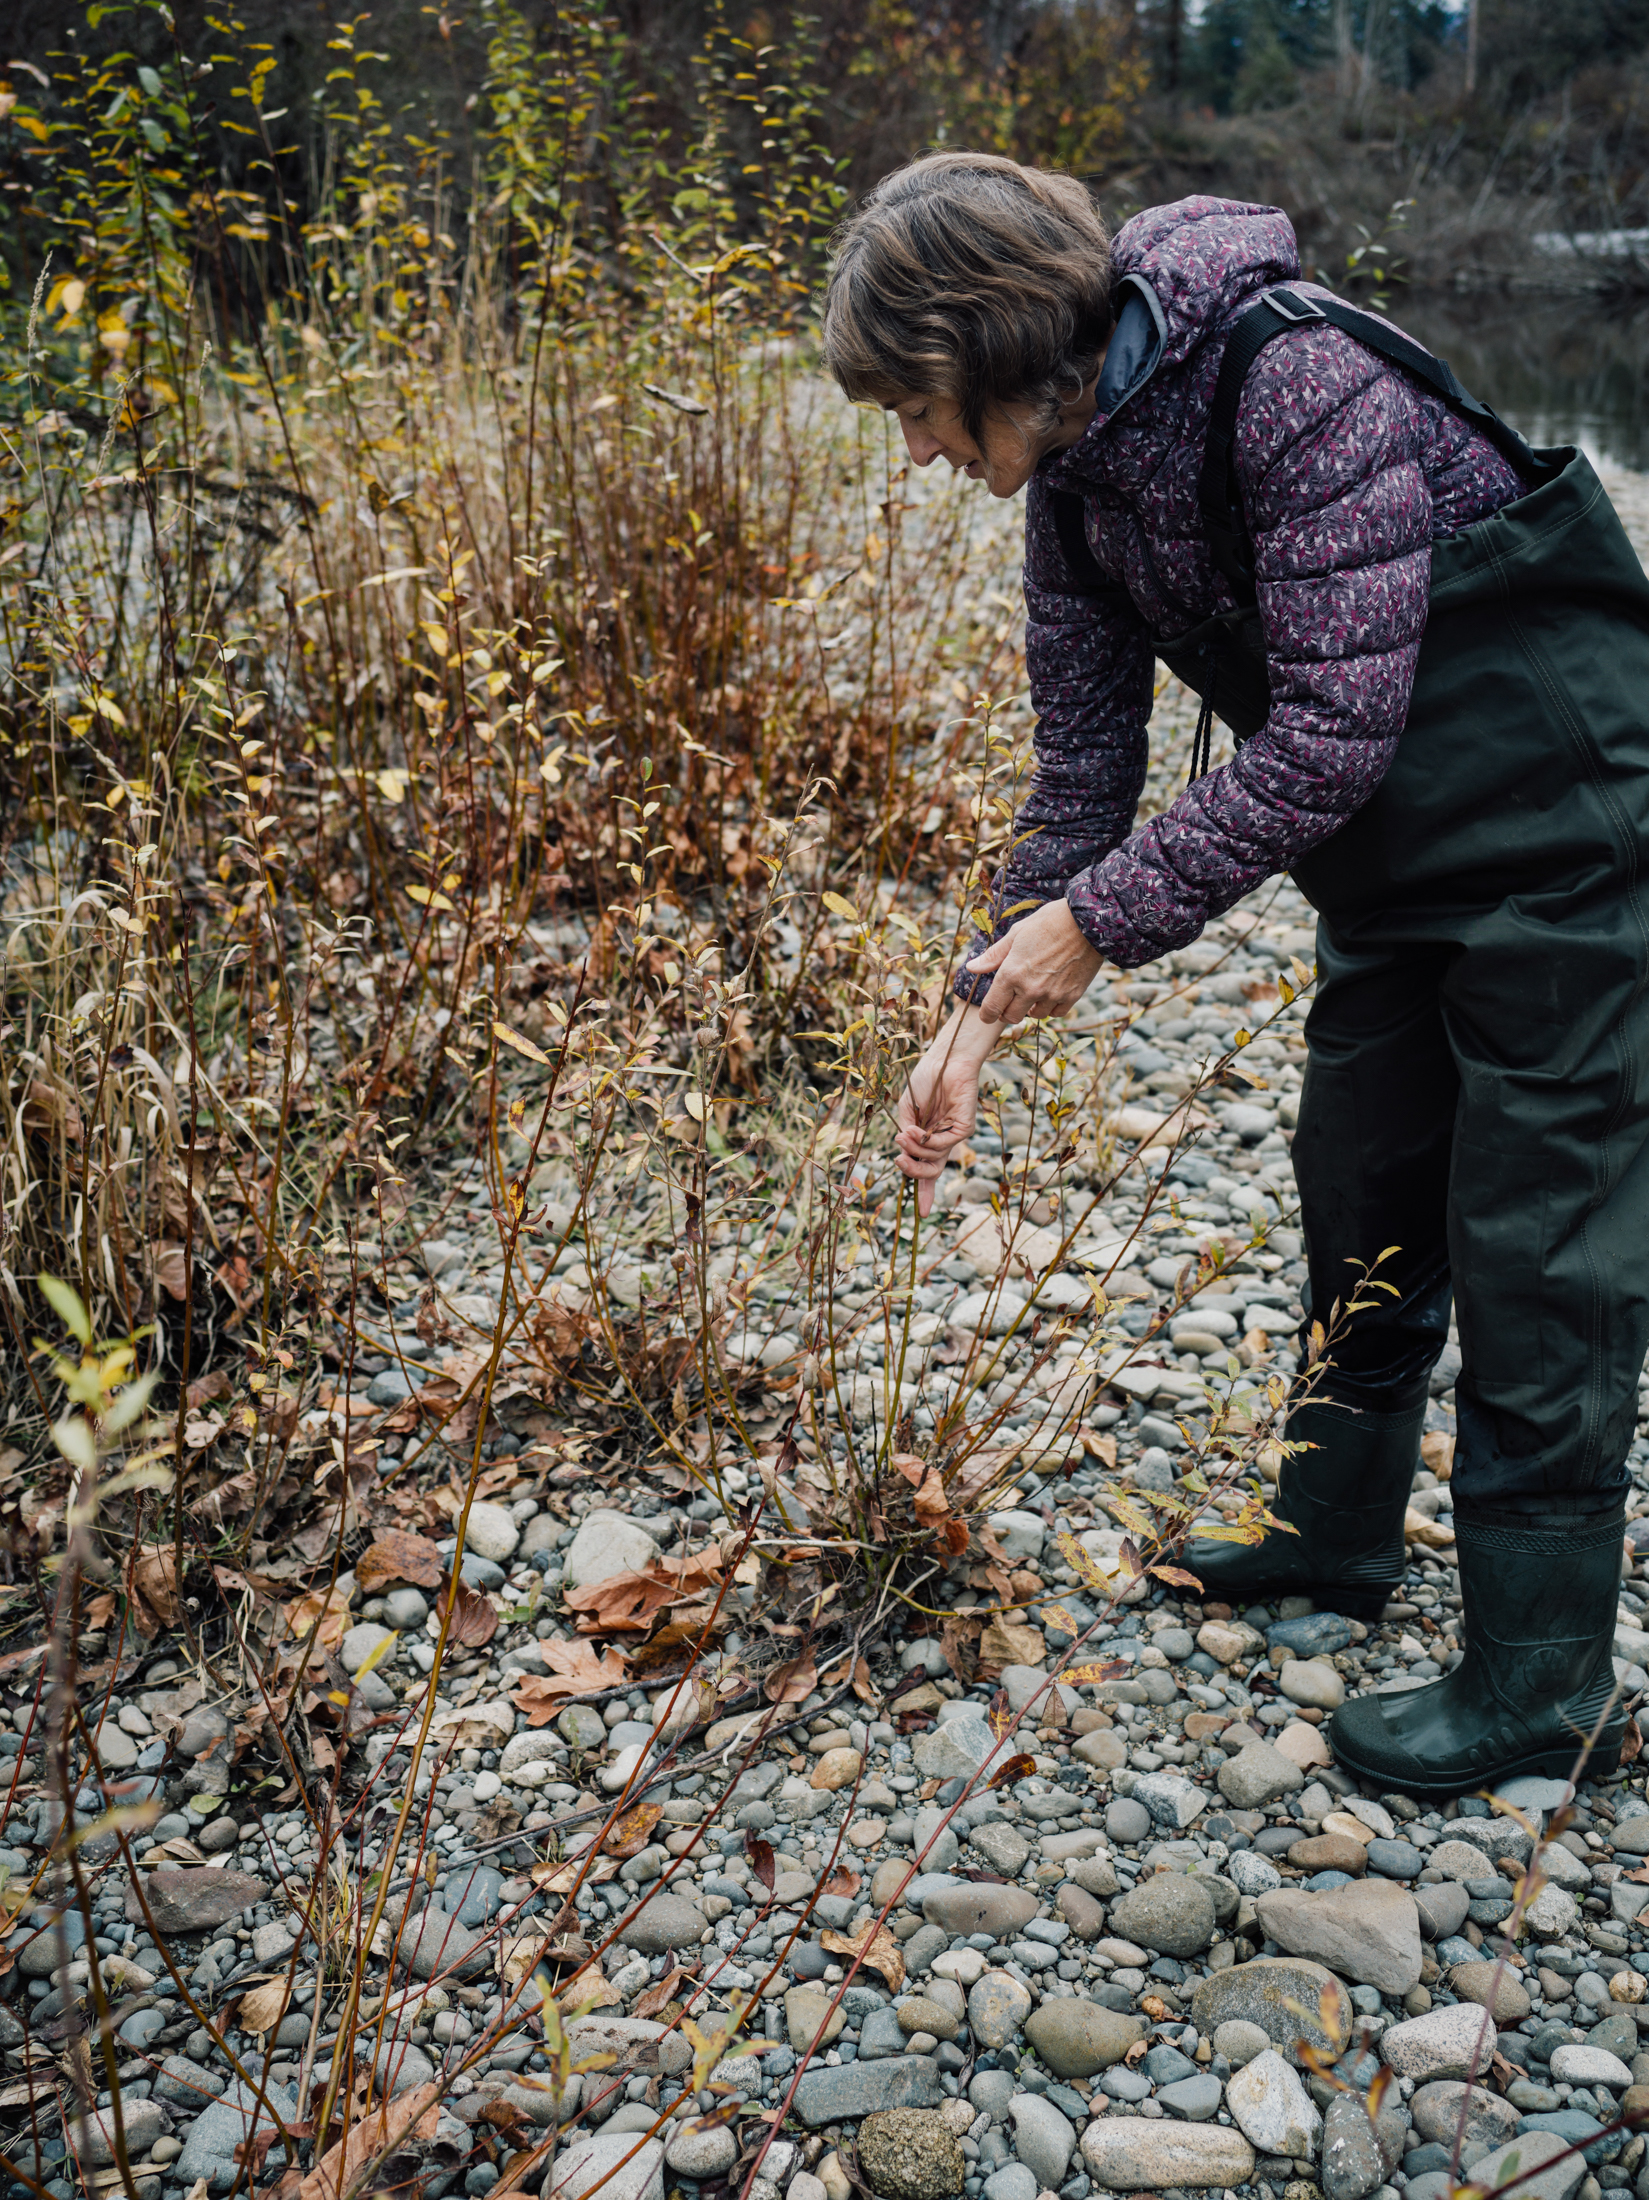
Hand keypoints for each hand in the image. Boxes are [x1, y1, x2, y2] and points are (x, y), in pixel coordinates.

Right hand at [896, 1010, 993, 1215]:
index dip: (924, 1190)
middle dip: (913, 1172)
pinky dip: (926, 1142)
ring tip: (904, 1134)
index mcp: (929, 1137)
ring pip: (934, 1160)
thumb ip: (906, 1136)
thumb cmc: (925, 1081)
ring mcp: (954, 1135)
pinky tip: (916, 1129)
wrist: (943, 1060)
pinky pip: (943, 1146)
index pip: (927, 1168)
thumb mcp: (906, 1112)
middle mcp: (943, 1140)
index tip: (922, 1214)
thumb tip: (905, 1157)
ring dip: (914, 1151)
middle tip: (899, 1161)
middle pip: (931, 1171)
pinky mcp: (965, 1128)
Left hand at [966, 897, 1104, 1025]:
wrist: (1088, 922)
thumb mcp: (1017, 933)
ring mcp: (1052, 994)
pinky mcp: (1072, 996)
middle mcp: (1030, 989)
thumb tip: (972, 968)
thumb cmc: (1049, 922)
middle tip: (1011, 1000)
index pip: (992, 1008)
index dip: (987, 1014)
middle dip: (1007, 1011)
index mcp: (1011, 973)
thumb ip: (994, 955)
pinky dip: (1051, 1007)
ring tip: (1033, 991)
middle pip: (1011, 1017)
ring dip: (1030, 1007)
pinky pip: (1056, 1013)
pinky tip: (1051, 993)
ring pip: (1035, 1016)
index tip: (988, 1014)